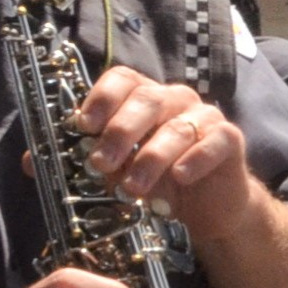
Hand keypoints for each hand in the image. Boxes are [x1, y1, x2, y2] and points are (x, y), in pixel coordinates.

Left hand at [76, 66, 249, 228]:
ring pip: (177, 127)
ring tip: (134, 187)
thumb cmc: (160, 181)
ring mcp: (205, 116)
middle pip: (148, 99)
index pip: (124, 79)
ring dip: (151, 158)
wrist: (205, 208)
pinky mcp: (230, 137)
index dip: (103, 98)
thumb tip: (57, 161)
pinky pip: (213, 141)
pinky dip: (194, 160)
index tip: (85, 126)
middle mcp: (175, 100)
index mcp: (145, 99)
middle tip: (101, 163)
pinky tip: (180, 177)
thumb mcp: (122, 171)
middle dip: (120, 132)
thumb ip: (100, 160)